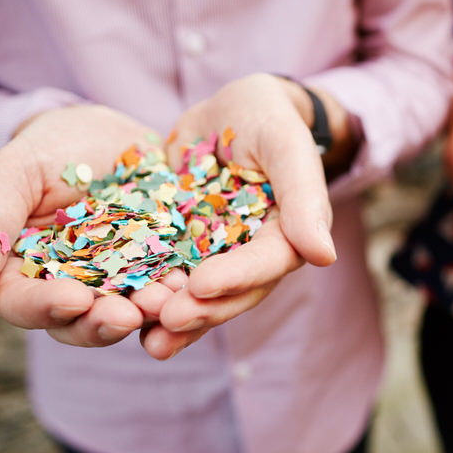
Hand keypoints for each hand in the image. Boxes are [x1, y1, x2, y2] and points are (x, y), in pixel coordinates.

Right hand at [0, 104, 187, 348]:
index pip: (25, 304)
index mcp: (26, 273)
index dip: (46, 307)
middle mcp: (75, 289)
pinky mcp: (166, 271)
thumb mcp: (13, 173)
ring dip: (149, 315)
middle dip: (104, 322)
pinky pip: (175, 292)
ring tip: (165, 302)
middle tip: (126, 315)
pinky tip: (195, 286)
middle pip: (82, 322)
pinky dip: (185, 295)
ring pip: (132, 314)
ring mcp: (123, 284)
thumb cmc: (51, 148)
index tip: (71, 300)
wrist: (113, 132)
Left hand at [145, 74, 336, 357]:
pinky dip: (151, 301)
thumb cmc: (266, 117)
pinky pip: (168, 279)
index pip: (267, 262)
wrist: (230, 110)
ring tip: (149, 342)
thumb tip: (323, 256)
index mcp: (287, 233)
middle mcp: (254, 254)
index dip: (236, 277)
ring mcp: (217, 256)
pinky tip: (129, 322)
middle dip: (202, 310)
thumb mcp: (285, 142)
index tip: (202, 285)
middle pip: (234, 293)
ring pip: (201, 297)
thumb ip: (303, 196)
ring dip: (177, 322)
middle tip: (167, 320)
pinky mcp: (183, 249)